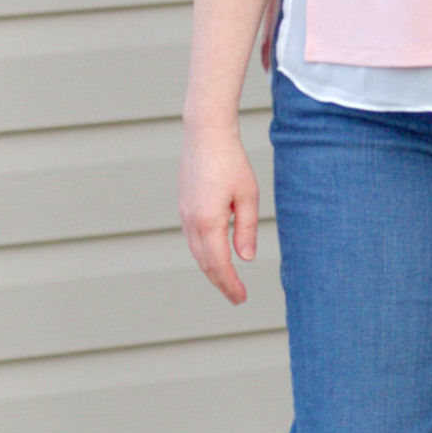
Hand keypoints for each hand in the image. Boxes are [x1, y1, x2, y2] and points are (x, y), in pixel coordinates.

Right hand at [179, 125, 259, 304]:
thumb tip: (246, 258)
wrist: (204, 134)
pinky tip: (216, 256)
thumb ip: (247, 229)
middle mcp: (191, 222)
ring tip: (228, 281)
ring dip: (212, 269)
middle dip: (221, 282)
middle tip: (237, 297)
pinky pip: (193, 239)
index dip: (230, 284)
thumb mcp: (248, 196)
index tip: (241, 298)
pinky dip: (204, 254)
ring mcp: (184, 214)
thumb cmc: (231, 162)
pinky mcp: (184, 206)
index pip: (219, 264)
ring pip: (196, 252)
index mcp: (208, 222)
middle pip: (205, 263)